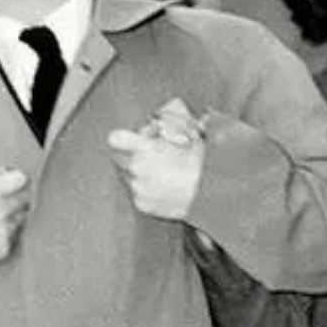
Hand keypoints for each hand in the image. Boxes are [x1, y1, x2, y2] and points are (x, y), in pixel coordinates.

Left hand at [108, 100, 205, 218]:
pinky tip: (164, 187)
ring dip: (140, 173)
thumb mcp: (189, 135)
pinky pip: (137, 194)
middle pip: (120, 157)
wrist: (210, 195)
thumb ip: (173, 125)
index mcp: (145, 149)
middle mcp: (137, 169)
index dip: (122, 137)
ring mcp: (138, 188)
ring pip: (129, 176)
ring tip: (163, 172)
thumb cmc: (201, 165)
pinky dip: (147, 190)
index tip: (132, 138)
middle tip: (152, 155)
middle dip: (133, 155)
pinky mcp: (142, 205)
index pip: (116, 139)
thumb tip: (165, 121)